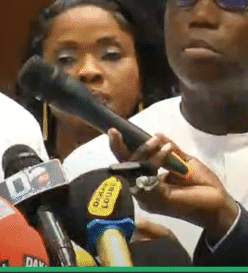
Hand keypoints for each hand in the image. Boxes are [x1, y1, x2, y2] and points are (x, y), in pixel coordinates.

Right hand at [108, 129, 237, 240]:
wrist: (218, 202)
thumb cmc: (202, 184)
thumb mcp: (185, 162)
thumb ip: (171, 151)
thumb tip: (157, 134)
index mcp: (147, 180)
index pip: (129, 163)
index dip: (120, 148)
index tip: (114, 131)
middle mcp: (142, 189)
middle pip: (125, 167)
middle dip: (120, 148)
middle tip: (116, 132)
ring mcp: (147, 196)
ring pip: (135, 170)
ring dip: (145, 152)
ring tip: (158, 142)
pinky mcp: (155, 199)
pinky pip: (148, 176)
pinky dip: (156, 160)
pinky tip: (167, 151)